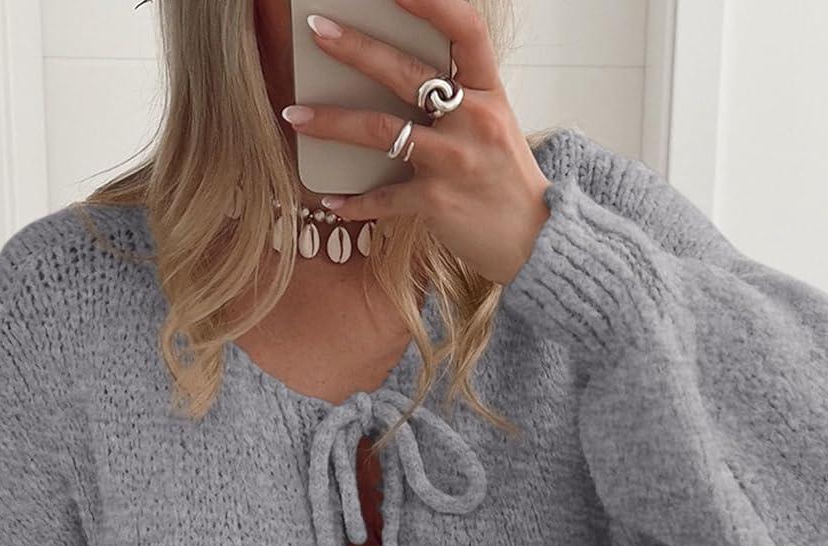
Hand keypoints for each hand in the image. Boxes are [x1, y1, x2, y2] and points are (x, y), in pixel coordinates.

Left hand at [282, 0, 550, 284]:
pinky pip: (383, 198)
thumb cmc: (504, 177)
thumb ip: (457, 96)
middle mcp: (473, 120)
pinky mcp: (435, 202)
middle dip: (357, 49)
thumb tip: (398, 71)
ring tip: (295, 114)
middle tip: (318, 31)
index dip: (431, 2)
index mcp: (489, 91)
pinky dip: (354, 203)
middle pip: (407, 74)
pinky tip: (332, 201)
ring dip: (332, 122)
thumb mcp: (493, 123)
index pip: (465, 30)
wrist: (532, 240)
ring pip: (382, 131)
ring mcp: (453, 162)